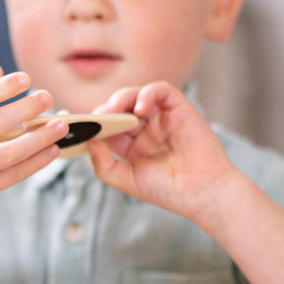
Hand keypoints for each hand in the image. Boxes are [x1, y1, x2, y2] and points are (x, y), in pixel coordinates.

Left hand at [88, 82, 235, 221]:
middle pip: (120, 108)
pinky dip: (148, 93)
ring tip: (115, 110)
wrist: (202, 193)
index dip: (95, 124)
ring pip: (137, 95)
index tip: (82, 126)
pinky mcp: (180, 109)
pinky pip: (161, 90)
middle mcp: (146, 129)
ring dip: (122, 98)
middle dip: (106, 110)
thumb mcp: (127, 180)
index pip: (108, 127)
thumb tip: (89, 142)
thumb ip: (104, 165)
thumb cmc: (168, 190)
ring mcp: (162, 118)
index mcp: (132, 145)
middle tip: (97, 117)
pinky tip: (140, 108)